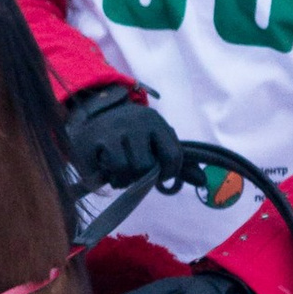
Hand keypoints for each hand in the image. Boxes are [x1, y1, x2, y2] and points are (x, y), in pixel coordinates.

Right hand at [64, 80, 187, 193]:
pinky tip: (103, 168)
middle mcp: (134, 123)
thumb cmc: (132, 134)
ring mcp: (111, 131)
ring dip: (122, 180)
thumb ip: (176, 160)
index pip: (173, 156)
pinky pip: (101, 175)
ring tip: (118, 172)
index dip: (168, 173)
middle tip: (134, 172)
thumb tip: (203, 180)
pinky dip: (103, 179)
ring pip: (124, 172)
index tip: (158, 174)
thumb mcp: (155, 139)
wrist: (94, 114)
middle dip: (141, 177)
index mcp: (155, 121)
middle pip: (145, 167)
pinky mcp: (89, 141)